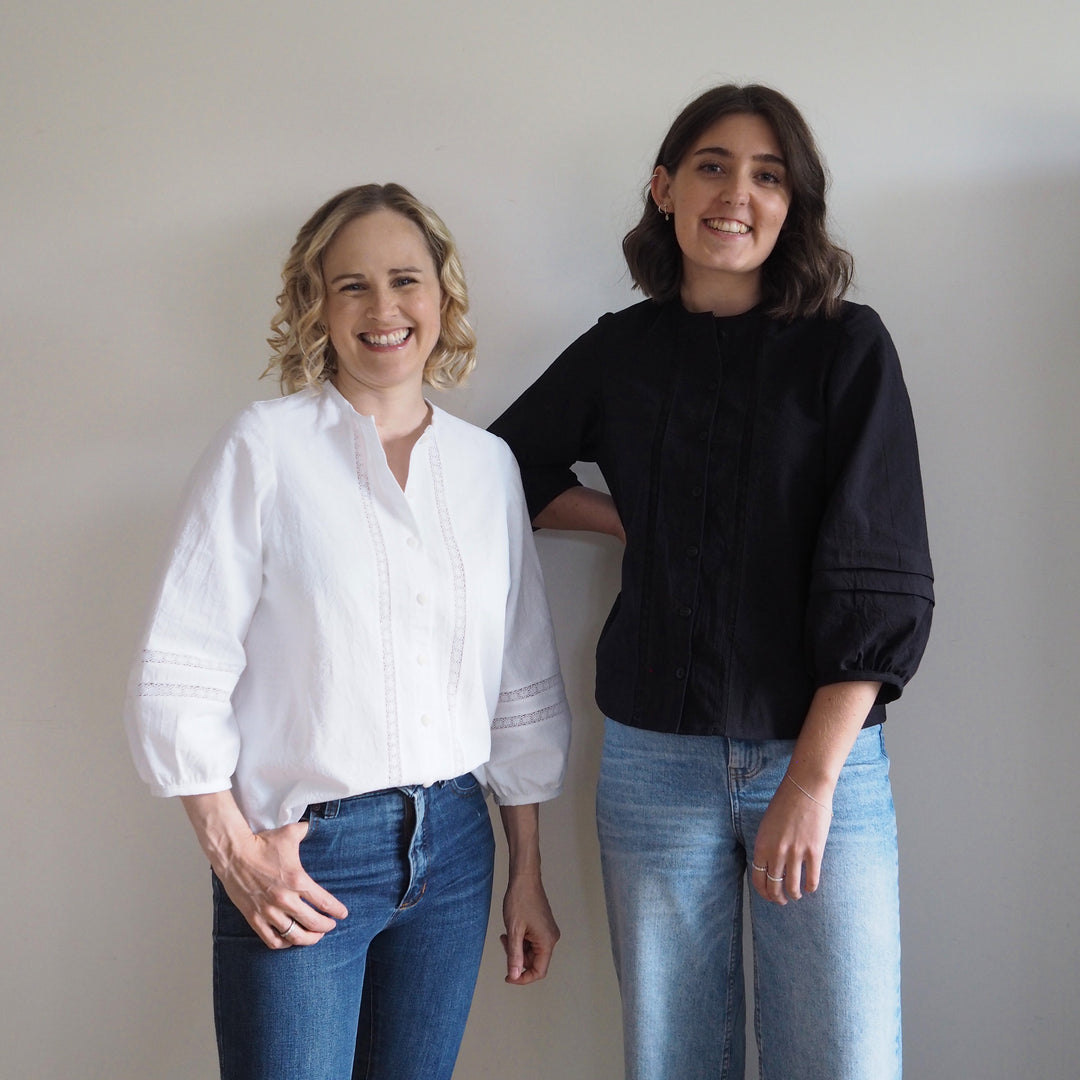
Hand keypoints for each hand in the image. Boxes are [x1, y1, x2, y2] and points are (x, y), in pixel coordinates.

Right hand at [214, 821, 347, 948]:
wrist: (234, 853)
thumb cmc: (262, 844)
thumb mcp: (290, 834)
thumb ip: (308, 830)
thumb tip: (319, 824)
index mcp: (297, 880)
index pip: (324, 902)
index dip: (336, 910)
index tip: (342, 914)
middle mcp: (285, 899)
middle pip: (313, 923)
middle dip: (325, 927)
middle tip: (330, 925)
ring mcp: (268, 911)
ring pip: (294, 935)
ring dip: (308, 938)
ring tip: (315, 936)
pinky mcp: (254, 918)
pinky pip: (272, 940)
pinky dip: (284, 943)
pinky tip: (291, 940)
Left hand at [500, 872, 559, 984]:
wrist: (524, 878)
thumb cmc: (520, 900)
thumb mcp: (514, 931)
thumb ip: (514, 956)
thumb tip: (514, 976)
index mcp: (547, 941)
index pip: (538, 971)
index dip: (523, 978)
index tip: (508, 976)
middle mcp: (551, 938)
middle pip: (535, 962)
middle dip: (518, 958)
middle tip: (505, 944)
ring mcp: (548, 932)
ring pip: (532, 952)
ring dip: (518, 948)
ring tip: (507, 935)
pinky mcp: (543, 926)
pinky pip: (532, 942)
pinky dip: (521, 940)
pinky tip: (512, 930)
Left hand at [750, 775, 832, 905]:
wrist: (805, 788)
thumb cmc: (785, 803)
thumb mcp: (767, 825)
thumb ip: (767, 845)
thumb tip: (770, 865)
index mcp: (762, 845)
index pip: (758, 879)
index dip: (764, 892)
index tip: (769, 895)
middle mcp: (776, 852)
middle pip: (774, 887)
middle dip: (778, 898)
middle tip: (782, 901)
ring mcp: (796, 853)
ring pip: (792, 888)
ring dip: (794, 895)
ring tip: (797, 895)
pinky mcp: (814, 852)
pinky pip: (812, 879)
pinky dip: (811, 888)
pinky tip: (811, 888)